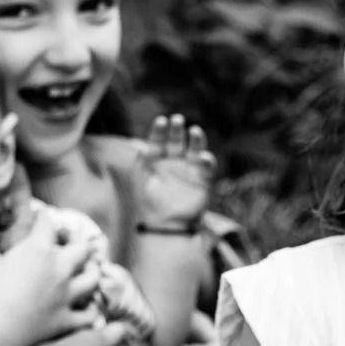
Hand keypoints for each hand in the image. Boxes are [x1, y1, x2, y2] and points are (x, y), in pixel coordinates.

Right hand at [0, 211, 99, 345]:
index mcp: (37, 250)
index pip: (47, 225)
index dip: (44, 218)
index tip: (42, 216)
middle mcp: (58, 269)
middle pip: (82, 248)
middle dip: (80, 242)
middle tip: (74, 241)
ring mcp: (65, 295)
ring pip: (93, 278)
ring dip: (93, 273)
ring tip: (90, 271)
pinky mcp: (66, 319)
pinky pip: (89, 315)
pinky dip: (92, 312)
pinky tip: (90, 309)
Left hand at [133, 114, 216, 229]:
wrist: (163, 226)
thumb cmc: (149, 203)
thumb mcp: (141, 179)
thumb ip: (141, 161)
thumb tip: (137, 143)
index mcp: (157, 160)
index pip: (158, 140)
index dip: (160, 130)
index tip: (161, 120)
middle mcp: (174, 162)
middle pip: (177, 140)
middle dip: (177, 130)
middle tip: (177, 120)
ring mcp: (189, 170)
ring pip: (194, 149)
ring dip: (196, 139)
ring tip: (194, 131)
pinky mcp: (203, 181)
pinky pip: (207, 168)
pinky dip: (207, 160)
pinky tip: (203, 157)